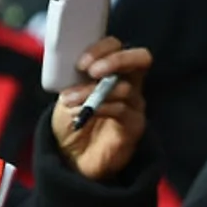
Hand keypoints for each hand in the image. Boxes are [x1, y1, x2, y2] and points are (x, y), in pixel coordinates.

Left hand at [51, 37, 151, 181]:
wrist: (72, 159)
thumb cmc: (70, 122)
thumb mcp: (65, 93)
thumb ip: (73, 77)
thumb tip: (75, 65)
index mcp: (112, 72)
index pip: (118, 47)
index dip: (103, 48)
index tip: (81, 63)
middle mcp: (129, 84)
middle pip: (141, 58)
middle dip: (116, 60)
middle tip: (92, 71)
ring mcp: (134, 105)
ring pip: (124, 88)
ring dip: (92, 92)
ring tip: (69, 101)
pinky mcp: (134, 126)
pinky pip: (122, 110)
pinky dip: (99, 108)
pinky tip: (82, 115)